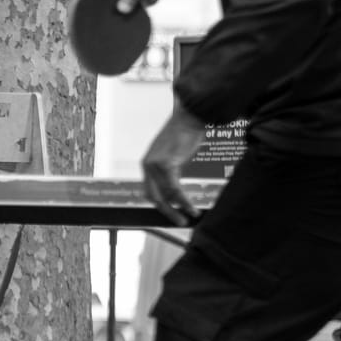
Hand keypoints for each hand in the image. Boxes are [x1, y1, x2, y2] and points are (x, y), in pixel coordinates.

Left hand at [141, 101, 207, 225]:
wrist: (189, 118)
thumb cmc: (184, 134)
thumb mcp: (171, 154)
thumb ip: (169, 169)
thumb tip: (174, 189)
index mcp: (147, 164)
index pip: (149, 190)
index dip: (160, 204)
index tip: (171, 213)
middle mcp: (147, 165)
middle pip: (153, 197)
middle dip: (167, 212)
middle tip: (179, 222)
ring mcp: (155, 165)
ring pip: (167, 195)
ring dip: (179, 209)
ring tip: (190, 217)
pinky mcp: (167, 165)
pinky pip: (176, 190)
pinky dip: (184, 202)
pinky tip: (193, 208)